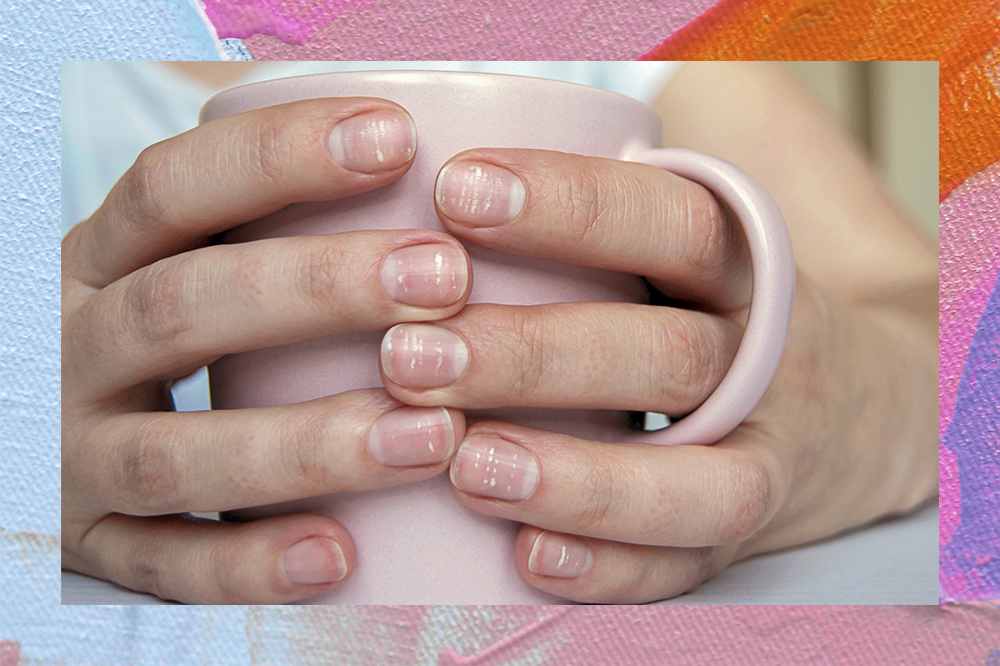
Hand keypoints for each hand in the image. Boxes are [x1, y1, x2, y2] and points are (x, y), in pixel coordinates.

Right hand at [62, 97, 470, 602]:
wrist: (40, 441)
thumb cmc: (163, 331)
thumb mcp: (181, 264)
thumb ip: (262, 227)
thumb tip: (427, 152)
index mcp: (99, 262)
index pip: (171, 187)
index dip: (278, 156)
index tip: (397, 138)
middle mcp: (74, 351)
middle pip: (180, 308)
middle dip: (315, 289)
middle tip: (443, 278)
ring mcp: (74, 456)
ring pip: (174, 455)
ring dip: (305, 444)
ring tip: (431, 435)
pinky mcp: (94, 546)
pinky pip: (166, 568)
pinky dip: (250, 568)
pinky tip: (341, 555)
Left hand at [378, 62, 937, 602]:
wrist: (857, 406)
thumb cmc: (717, 304)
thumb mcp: (692, 234)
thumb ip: (608, 193)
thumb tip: (464, 119)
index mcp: (743, 267)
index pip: (671, 219)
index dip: (568, 205)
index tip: (455, 192)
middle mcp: (761, 360)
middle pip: (664, 354)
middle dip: (536, 355)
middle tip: (411, 354)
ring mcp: (763, 456)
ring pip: (696, 480)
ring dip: (577, 475)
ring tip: (463, 465)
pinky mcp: (741, 539)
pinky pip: (691, 565)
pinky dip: (613, 569)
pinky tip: (528, 557)